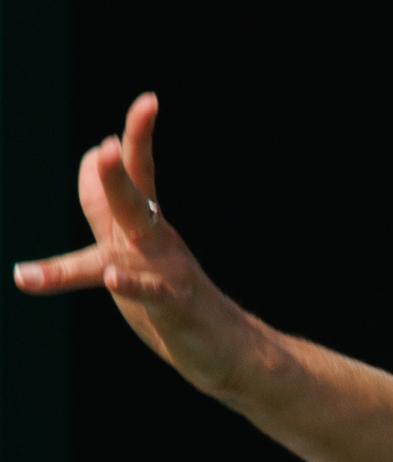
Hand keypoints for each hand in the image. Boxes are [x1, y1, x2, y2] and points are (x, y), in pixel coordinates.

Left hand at [13, 93, 259, 401]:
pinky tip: (113, 277)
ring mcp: (169, 272)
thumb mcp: (128, 252)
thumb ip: (105, 209)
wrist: (230, 356)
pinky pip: (153, 292)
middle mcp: (158, 242)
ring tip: (99, 158)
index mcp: (147, 228)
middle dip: (117, 163)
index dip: (136, 138)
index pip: (137, 174)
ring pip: (138, 227)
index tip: (148, 102)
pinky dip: (133, 282)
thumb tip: (91, 157)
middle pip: (132, 192)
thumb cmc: (173, 305)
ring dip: (119, 191)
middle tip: (107, 136)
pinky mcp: (178, 309)